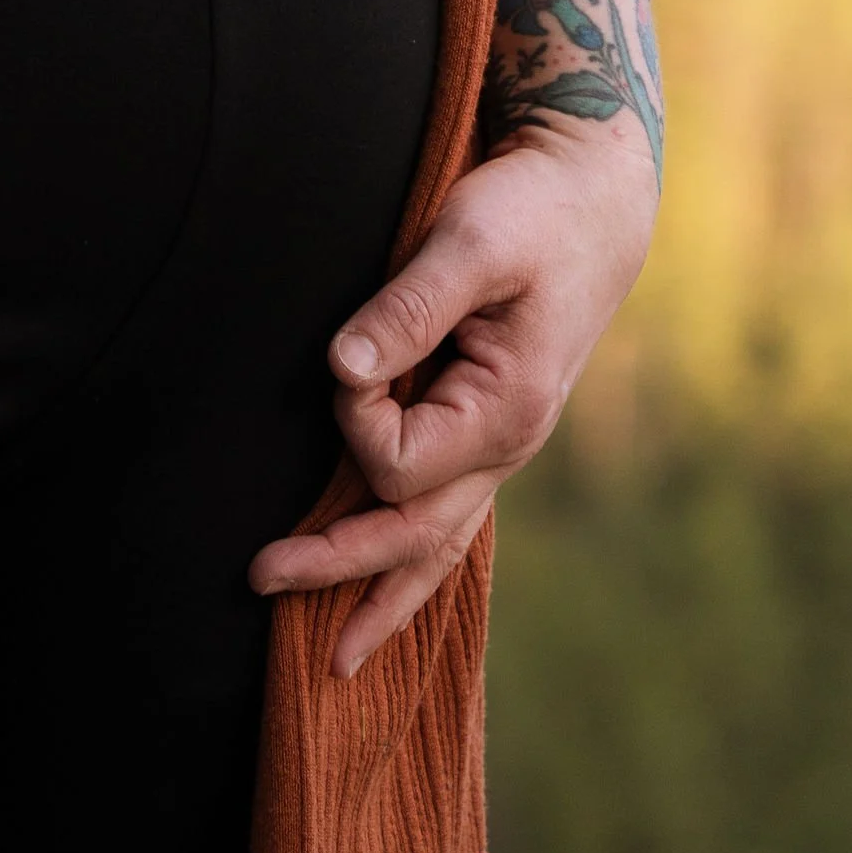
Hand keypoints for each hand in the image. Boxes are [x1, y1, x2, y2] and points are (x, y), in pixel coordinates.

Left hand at [250, 113, 656, 671]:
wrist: (595, 197)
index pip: (398, 463)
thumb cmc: (531, 210)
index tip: (347, 355)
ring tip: (333, 655)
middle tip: (257, 577)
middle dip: (338, 566)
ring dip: (380, 591)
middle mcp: (508, 446)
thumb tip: (342, 372)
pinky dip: (410, 557)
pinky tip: (383, 586)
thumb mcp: (470, 243)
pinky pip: (447, 513)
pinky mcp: (488, 424)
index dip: (354, 418)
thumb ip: (407, 307)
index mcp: (506, 411)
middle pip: (414, 536)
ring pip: (438, 545)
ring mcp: (501, 444)